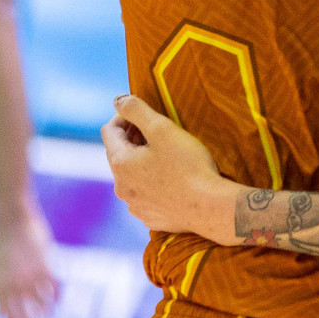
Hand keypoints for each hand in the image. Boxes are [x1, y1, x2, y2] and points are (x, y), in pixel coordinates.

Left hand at [0, 195, 59, 317]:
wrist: (13, 217)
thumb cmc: (3, 241)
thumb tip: (0, 309)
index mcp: (0, 283)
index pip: (7, 313)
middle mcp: (14, 282)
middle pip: (24, 312)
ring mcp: (30, 273)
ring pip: (41, 302)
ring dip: (46, 311)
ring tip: (50, 316)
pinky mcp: (44, 263)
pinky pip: (53, 285)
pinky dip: (56, 294)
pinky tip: (57, 298)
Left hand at [101, 94, 235, 244]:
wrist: (209, 207)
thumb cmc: (188, 166)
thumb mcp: (163, 129)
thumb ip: (137, 110)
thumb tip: (118, 100)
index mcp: (120, 164)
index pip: (109, 131)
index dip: (125, 117)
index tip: (143, 112)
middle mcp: (121, 187)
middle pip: (119, 154)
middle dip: (134, 139)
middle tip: (158, 131)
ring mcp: (135, 205)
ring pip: (131, 176)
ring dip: (142, 162)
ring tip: (167, 154)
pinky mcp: (150, 217)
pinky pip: (144, 194)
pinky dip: (152, 182)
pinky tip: (172, 178)